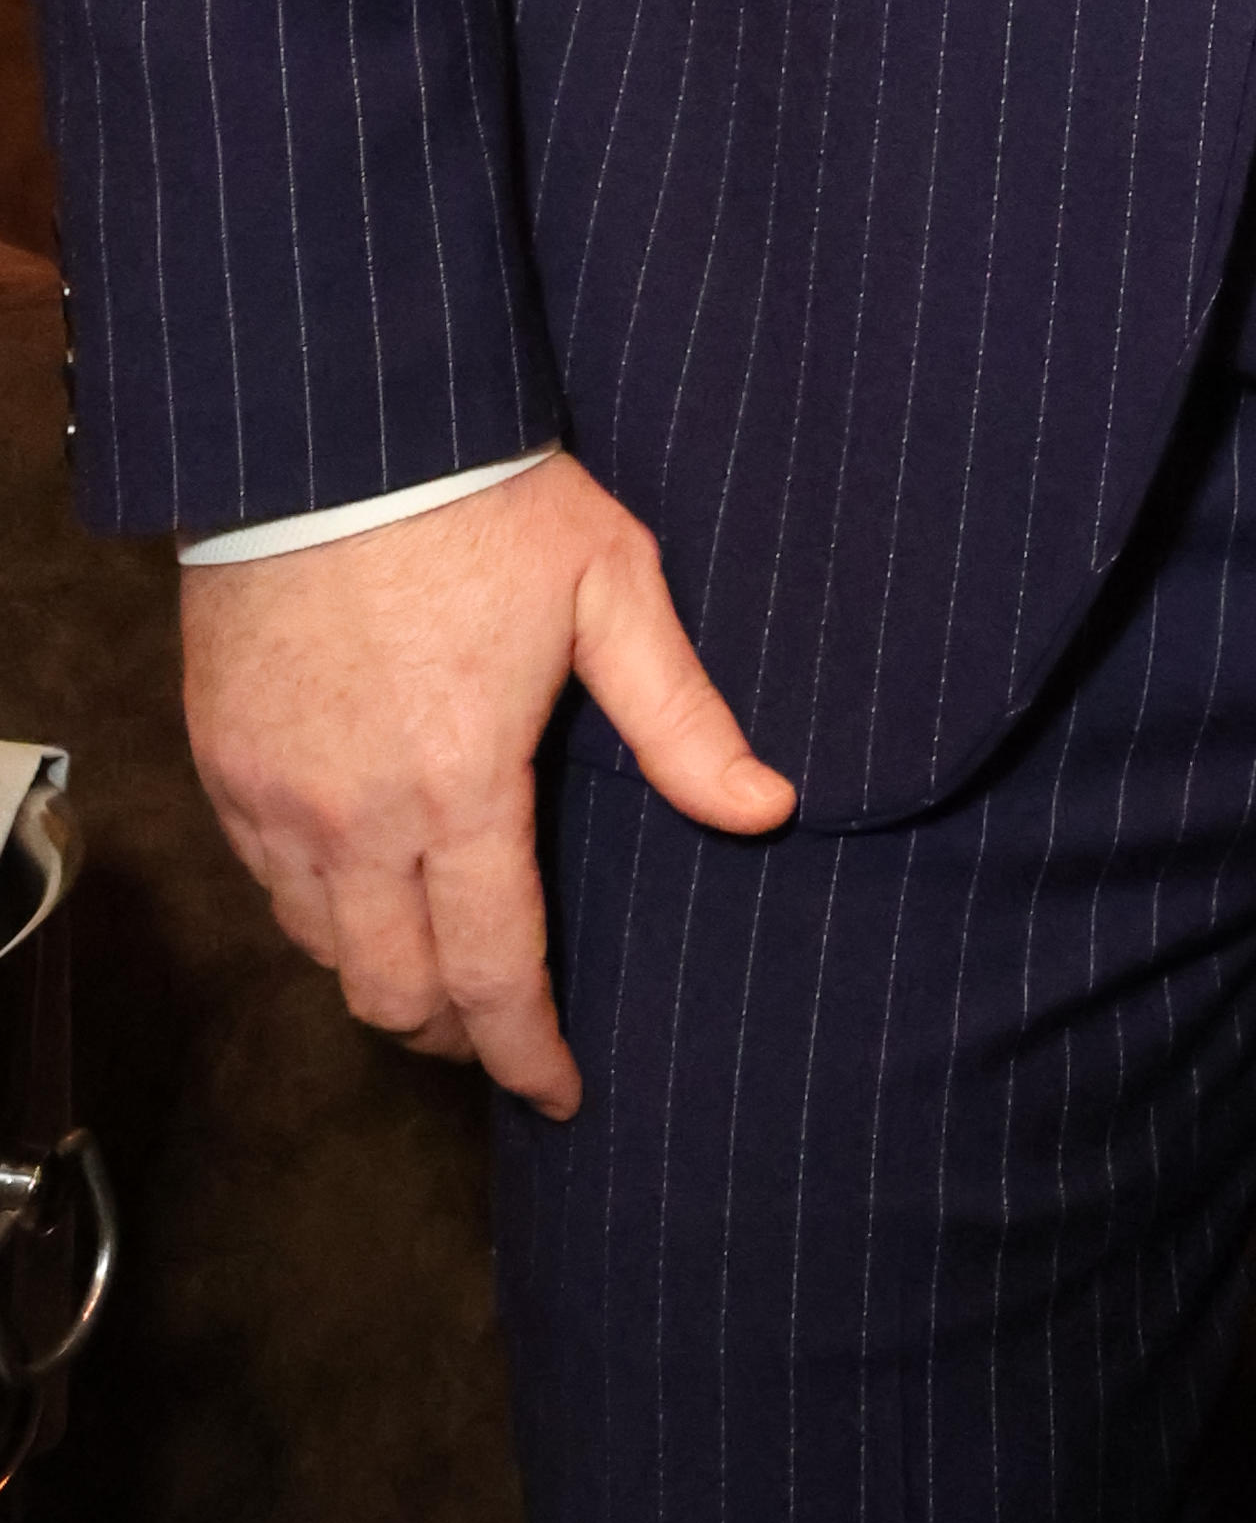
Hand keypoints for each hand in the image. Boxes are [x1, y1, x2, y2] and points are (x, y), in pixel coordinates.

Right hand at [180, 448, 792, 1117]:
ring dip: (385, 978)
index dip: (529, 1051)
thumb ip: (681, 718)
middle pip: (394, 993)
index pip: (493, 973)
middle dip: (456, 1034)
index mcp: (461, 787)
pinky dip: (320, 914)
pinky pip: (268, 886)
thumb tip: (765, 808)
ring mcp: (275, 798)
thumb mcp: (612, 589)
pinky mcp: (224, 765)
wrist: (335, 431)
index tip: (563, 1090)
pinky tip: (369, 888)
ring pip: (323, 952)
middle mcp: (355, 818)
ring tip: (443, 963)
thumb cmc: (486, 498)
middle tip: (507, 1030)